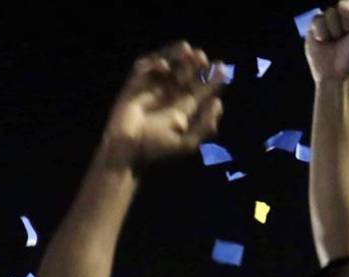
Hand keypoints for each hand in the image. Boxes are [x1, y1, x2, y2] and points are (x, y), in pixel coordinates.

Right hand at [100, 42, 224, 169]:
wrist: (126, 151)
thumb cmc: (155, 149)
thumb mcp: (188, 143)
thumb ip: (206, 126)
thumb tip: (217, 102)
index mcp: (185, 105)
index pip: (203, 85)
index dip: (214, 75)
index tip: (221, 67)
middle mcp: (171, 93)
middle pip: (188, 68)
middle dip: (197, 60)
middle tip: (200, 60)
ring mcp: (153, 87)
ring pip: (169, 61)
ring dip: (178, 53)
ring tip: (186, 52)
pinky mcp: (135, 84)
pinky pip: (145, 65)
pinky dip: (156, 62)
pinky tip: (164, 67)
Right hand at [306, 0, 348, 82]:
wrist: (335, 73)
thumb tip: (340, 4)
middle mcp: (347, 13)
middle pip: (345, 3)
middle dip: (347, 22)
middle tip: (347, 36)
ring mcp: (330, 19)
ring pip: (331, 12)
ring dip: (334, 30)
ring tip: (335, 40)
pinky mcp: (316, 27)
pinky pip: (317, 19)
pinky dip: (321, 33)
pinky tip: (324, 42)